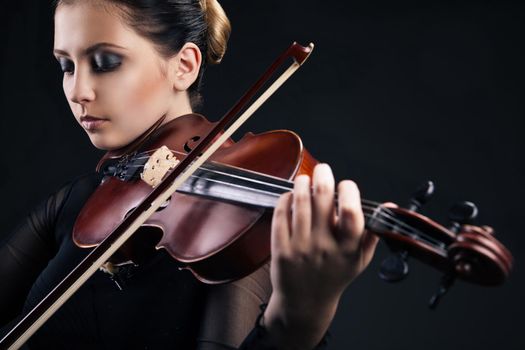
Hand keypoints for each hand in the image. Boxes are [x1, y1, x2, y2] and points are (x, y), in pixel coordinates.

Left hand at [264, 163, 378, 347]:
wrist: (305, 303)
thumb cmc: (333, 277)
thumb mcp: (359, 260)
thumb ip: (373, 233)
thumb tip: (388, 206)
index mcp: (348, 249)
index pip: (353, 212)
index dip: (349, 191)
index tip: (346, 186)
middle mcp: (325, 247)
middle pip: (323, 199)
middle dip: (323, 175)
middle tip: (323, 170)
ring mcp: (301, 247)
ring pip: (300, 202)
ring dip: (302, 183)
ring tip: (305, 179)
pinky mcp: (281, 249)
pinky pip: (281, 215)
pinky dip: (286, 199)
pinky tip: (290, 196)